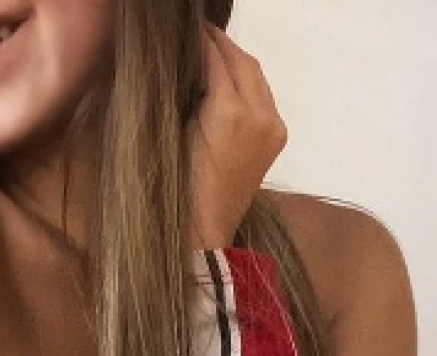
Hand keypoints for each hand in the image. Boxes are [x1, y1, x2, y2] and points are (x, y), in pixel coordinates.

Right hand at [189, 25, 287, 248]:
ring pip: (256, 77)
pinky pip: (263, 97)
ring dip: (235, 61)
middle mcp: (260, 113)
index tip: (185, 30)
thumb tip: (185, 68)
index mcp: (231, 111)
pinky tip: (225, 83)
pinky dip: (245, 83)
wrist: (202, 230)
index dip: (200, 41)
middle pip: (243, 62)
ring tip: (209, 52)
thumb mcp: (173, 134)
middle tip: (197, 33)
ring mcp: (272, 126)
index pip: (217, 59)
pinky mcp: (276, 138)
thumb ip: (185, 96)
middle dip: (221, 45)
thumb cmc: (176, 187)